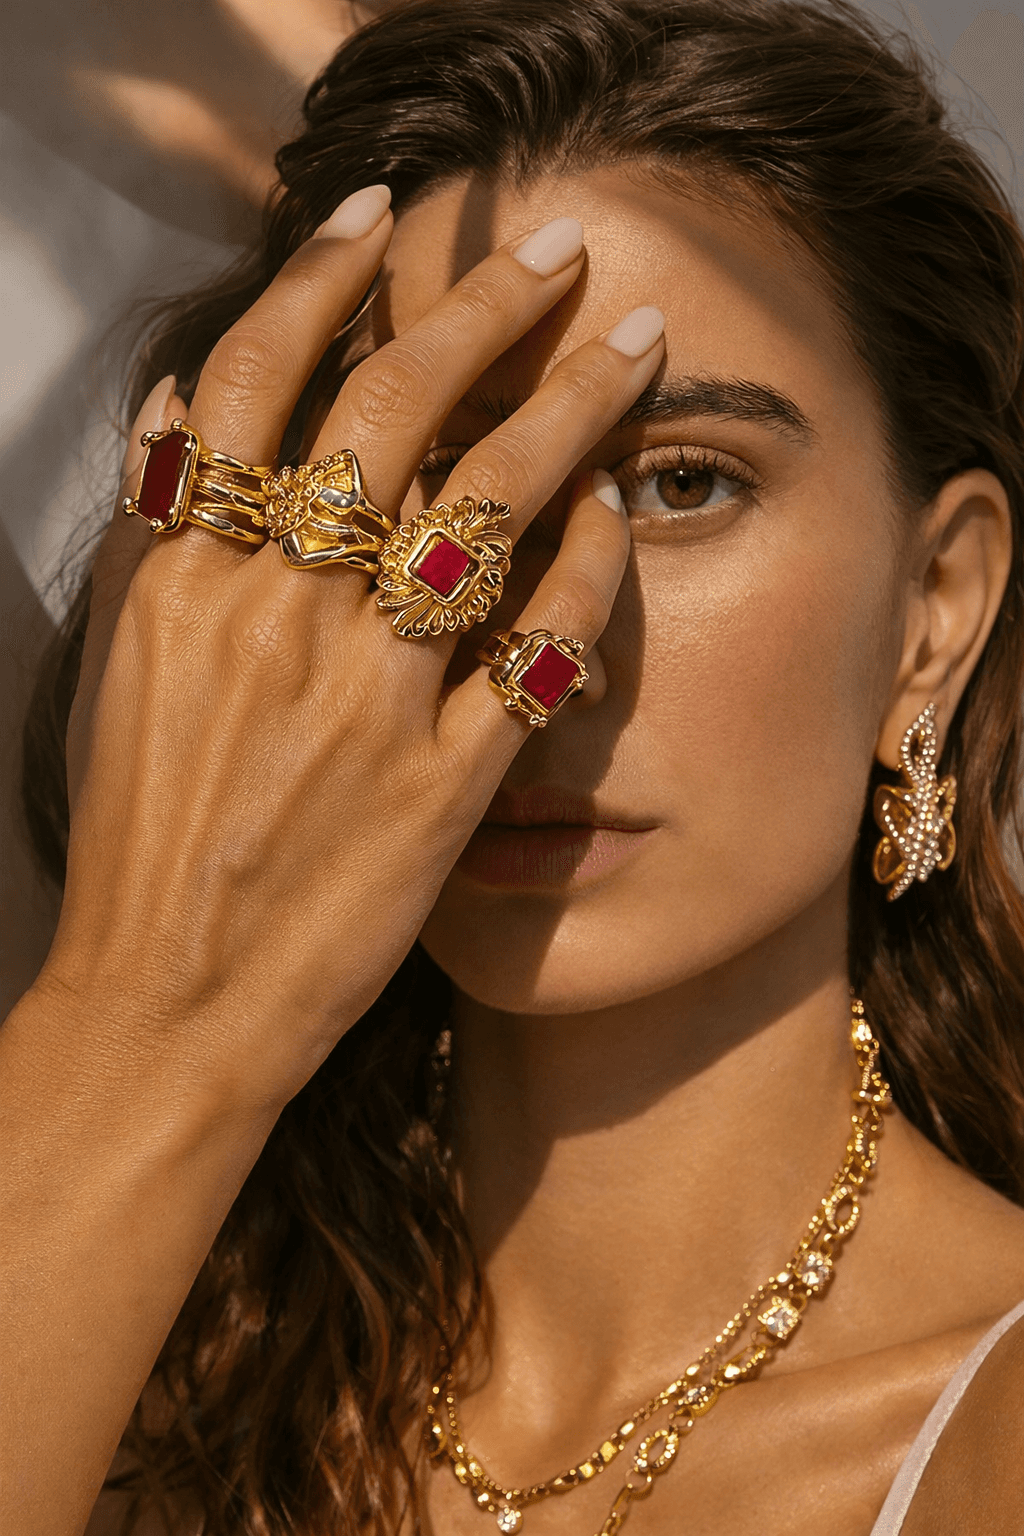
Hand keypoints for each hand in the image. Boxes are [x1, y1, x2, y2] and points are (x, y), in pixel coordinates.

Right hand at [40, 187, 664, 1117]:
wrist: (166, 1006)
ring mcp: (365, 703)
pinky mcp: (440, 786)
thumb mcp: (120, 666)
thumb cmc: (142, 839)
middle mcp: (278, 620)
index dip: (325, 274)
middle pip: (394, 413)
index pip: (264, 380)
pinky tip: (620, 518)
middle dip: (485, 307)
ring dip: (568, 409)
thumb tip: (192, 400)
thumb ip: (156, 531)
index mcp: (189, 582)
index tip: (382, 213)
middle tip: (560, 247)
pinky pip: (534, 651)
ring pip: (482, 508)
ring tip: (631, 347)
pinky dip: (584, 573)